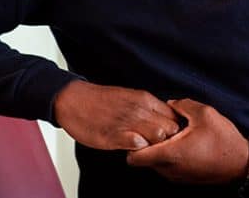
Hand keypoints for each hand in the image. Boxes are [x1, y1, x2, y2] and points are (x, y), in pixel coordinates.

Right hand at [53, 80, 180, 150]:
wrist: (74, 99)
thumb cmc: (101, 101)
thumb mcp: (131, 97)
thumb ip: (148, 109)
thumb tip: (165, 121)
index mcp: (145, 99)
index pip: (174, 116)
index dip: (174, 130)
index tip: (168, 137)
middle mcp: (140, 109)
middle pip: (171, 129)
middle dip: (169, 141)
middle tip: (159, 147)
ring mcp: (128, 122)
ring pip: (158, 137)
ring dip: (156, 147)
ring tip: (146, 150)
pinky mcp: (115, 135)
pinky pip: (137, 145)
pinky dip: (139, 151)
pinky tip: (131, 150)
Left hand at [126, 98, 248, 183]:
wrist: (241, 164)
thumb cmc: (224, 141)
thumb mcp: (204, 113)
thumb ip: (182, 106)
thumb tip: (169, 105)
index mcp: (170, 154)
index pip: (133, 157)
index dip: (132, 143)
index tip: (140, 130)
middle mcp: (169, 169)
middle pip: (142, 160)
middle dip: (145, 143)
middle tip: (156, 128)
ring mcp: (175, 176)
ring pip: (153, 163)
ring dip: (157, 149)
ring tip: (172, 134)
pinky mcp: (182, 178)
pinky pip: (165, 167)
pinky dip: (167, 155)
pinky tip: (181, 142)